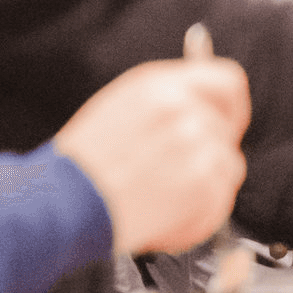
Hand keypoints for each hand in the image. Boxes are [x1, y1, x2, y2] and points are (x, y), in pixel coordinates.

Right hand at [52, 57, 249, 253]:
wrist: (62, 203)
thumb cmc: (81, 163)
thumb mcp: (116, 109)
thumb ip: (163, 100)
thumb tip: (202, 107)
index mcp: (156, 84)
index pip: (227, 79)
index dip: (230, 104)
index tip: (224, 121)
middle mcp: (179, 107)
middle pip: (225, 129)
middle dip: (207, 152)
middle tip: (175, 172)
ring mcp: (194, 145)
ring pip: (228, 163)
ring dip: (206, 183)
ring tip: (166, 195)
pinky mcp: (202, 183)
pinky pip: (223, 196)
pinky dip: (203, 211)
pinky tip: (169, 213)